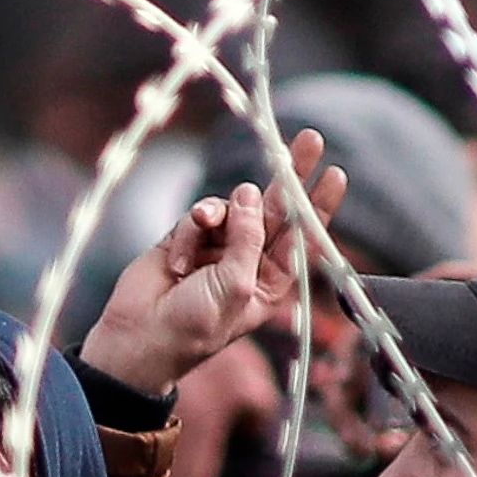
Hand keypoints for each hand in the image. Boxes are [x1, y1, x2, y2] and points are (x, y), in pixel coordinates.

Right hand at [79, 129, 345, 396]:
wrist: (140, 337)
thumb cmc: (195, 326)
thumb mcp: (235, 286)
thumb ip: (247, 238)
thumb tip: (249, 191)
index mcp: (271, 280)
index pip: (301, 235)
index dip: (317, 205)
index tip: (335, 173)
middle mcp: (249, 260)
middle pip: (276, 209)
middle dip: (290, 177)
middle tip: (310, 140)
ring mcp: (218, 246)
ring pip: (232, 206)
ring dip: (218, 214)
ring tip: (203, 228)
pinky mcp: (187, 236)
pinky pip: (199, 215)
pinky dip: (189, 230)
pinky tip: (178, 260)